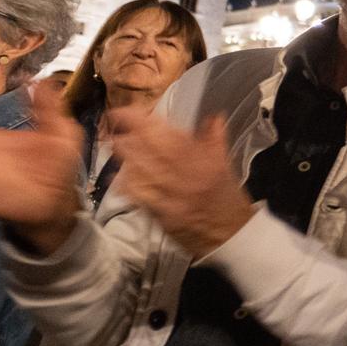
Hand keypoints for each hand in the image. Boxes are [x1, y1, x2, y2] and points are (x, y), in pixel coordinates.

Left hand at [108, 106, 255, 258]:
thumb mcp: (224, 163)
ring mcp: (171, 194)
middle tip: (114, 131)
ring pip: (137, 171)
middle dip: (124, 138)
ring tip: (114, 149)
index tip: (121, 112)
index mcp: (199, 156)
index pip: (162, 132)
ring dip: (122, 159)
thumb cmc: (226, 195)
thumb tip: (212, 115)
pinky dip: (124, 184)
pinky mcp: (161, 213)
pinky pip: (137, 195)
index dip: (136, 120)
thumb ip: (215, 138)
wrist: (232, 233)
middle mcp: (183, 173)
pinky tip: (117, 177)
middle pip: (144, 150)